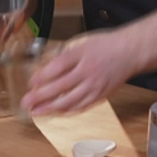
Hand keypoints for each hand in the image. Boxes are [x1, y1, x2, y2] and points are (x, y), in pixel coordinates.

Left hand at [22, 30, 139, 115]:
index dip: (42, 76)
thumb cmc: (107, 45)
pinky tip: (57, 112)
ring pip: (70, 101)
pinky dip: (68, 111)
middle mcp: (88, 71)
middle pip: (60, 86)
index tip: (30, 83)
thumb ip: (66, 56)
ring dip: (51, 108)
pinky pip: (82, 106)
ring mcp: (95, 85)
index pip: (57, 67)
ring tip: (37, 112)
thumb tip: (46, 68)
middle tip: (26, 102)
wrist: (130, 52)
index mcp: (82, 55)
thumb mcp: (83, 43)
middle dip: (41, 96)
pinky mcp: (101, 95)